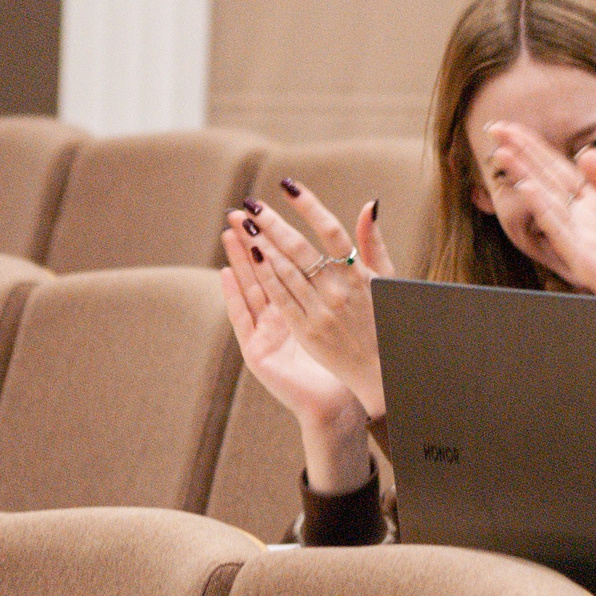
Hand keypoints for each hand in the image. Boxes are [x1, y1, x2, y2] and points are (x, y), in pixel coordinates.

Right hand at [216, 225, 373, 494]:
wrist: (360, 391)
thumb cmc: (365, 343)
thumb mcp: (370, 292)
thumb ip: (369, 251)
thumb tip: (371, 204)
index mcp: (311, 299)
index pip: (289, 259)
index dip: (278, 233)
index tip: (270, 207)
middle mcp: (289, 312)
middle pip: (268, 268)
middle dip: (255, 237)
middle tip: (240, 209)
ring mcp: (272, 331)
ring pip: (252, 287)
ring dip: (239, 258)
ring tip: (228, 231)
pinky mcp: (261, 352)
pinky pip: (245, 318)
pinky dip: (234, 295)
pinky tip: (225, 273)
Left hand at [221, 182, 395, 415]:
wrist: (383, 370)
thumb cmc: (387, 320)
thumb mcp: (387, 280)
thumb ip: (373, 242)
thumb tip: (368, 204)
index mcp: (362, 275)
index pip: (331, 231)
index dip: (308, 206)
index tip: (288, 185)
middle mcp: (341, 290)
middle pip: (301, 248)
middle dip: (272, 223)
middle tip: (251, 204)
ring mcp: (323, 311)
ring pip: (286, 271)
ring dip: (261, 244)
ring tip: (243, 224)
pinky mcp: (307, 330)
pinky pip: (281, 298)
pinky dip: (265, 275)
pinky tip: (252, 256)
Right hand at [490, 123, 595, 368]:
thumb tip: (585, 152)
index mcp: (595, 205)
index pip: (559, 170)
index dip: (537, 148)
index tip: (513, 128)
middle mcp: (581, 219)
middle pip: (546, 179)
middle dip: (522, 155)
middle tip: (495, 130)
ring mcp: (579, 238)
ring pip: (546, 200)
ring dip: (525, 176)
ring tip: (504, 154)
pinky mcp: (584, 259)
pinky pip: (560, 229)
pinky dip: (544, 208)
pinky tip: (529, 189)